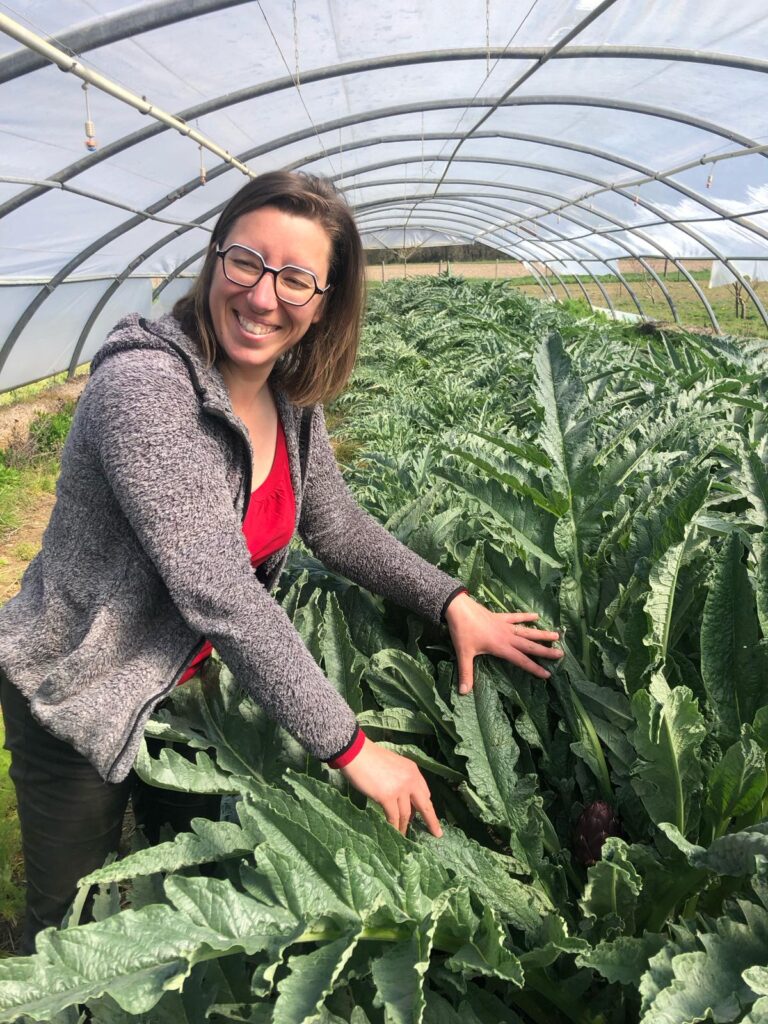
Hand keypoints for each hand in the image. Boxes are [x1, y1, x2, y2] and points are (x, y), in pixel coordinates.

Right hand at [339, 736, 442, 836]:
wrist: (356, 753)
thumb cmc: (370, 758)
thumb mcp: (394, 766)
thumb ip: (401, 780)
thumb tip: (401, 800)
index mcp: (413, 771)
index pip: (424, 792)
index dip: (425, 805)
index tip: (427, 814)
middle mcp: (410, 779)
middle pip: (425, 805)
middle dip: (431, 821)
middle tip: (437, 833)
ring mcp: (400, 788)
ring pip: (407, 814)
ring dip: (405, 826)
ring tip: (404, 836)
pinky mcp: (387, 796)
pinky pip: (393, 816)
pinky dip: (394, 826)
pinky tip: (394, 833)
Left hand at [445, 591, 562, 693]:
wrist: (459, 609)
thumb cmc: (462, 632)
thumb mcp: (464, 654)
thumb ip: (466, 673)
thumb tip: (464, 692)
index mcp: (501, 647)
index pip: (521, 660)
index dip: (534, 668)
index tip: (548, 674)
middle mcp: (507, 636)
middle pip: (529, 645)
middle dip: (545, 651)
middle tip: (561, 654)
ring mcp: (505, 625)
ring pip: (527, 631)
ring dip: (541, 634)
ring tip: (557, 635)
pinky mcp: (500, 617)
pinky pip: (516, 617)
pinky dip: (526, 616)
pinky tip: (537, 616)